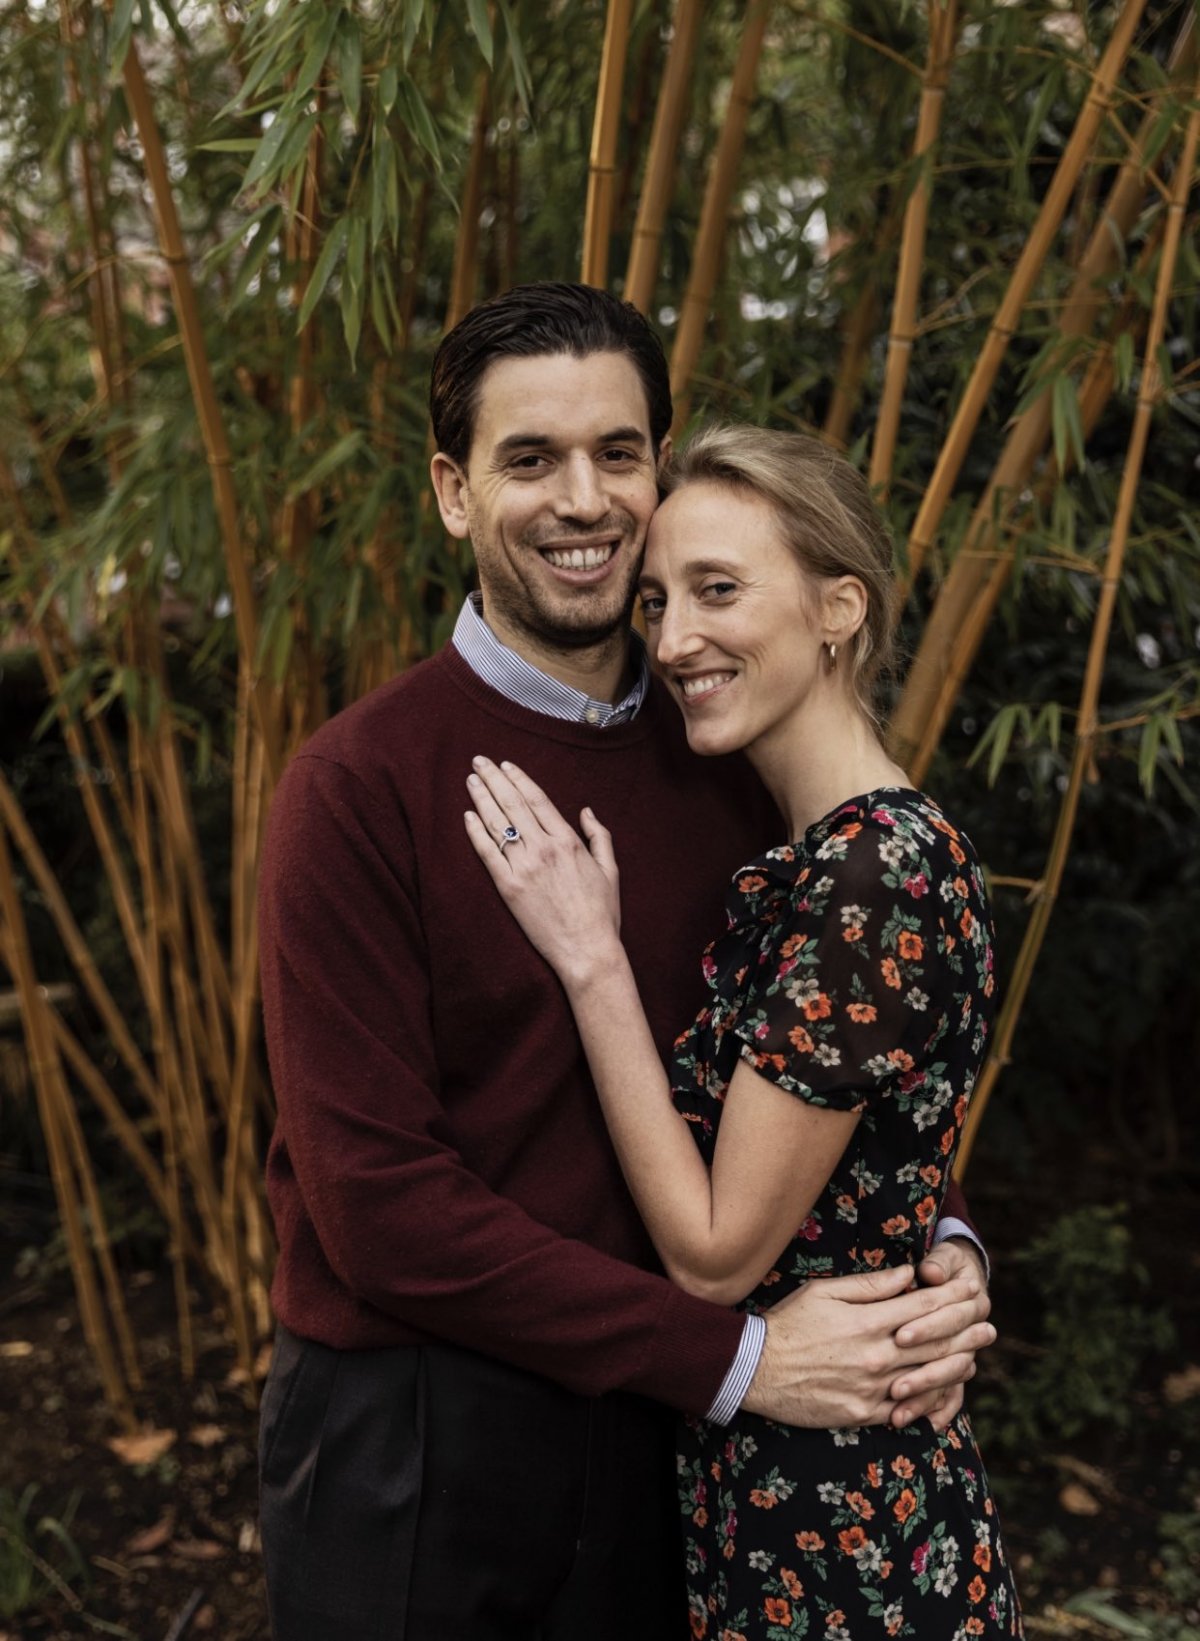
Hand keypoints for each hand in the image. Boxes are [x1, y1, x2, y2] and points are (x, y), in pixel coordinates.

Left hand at [464, 757, 621, 982]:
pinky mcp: (509, 888)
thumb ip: (599, 836)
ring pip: (498, 823)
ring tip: (470, 780)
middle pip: (513, 804)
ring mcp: (524, 868)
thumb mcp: (610, 869)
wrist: (587, 950)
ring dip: (482, 798)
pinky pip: (488, 853)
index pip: (537, 799)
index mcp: (568, 841)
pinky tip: (467, 816)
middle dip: (494, 779)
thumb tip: (586, 811)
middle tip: (479, 760)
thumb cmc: (602, 913)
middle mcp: (544, 848)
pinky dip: (476, 832)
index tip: (506, 765)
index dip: (519, 778)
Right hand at [741, 1263, 994, 1428]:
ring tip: (976, 1355)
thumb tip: (908, 1275)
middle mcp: (877, 1356)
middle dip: (966, 1329)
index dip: (952, 1296)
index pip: (923, 1306)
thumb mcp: (824, 1292)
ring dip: (957, 1364)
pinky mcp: (864, 1414)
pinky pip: (908, 1409)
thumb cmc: (788, 1324)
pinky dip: (930, 1400)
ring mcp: (873, 1389)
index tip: (972, 1287)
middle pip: (934, 1342)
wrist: (756, 1370)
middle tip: (989, 1322)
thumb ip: (870, 1286)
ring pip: (928, 1377)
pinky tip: (945, 1393)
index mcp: (869, 1322)